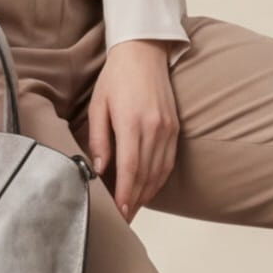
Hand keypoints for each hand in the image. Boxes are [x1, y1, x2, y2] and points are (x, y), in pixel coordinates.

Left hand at [84, 40, 179, 222]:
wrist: (143, 52)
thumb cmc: (116, 77)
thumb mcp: (99, 106)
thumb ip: (98, 139)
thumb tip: (97, 169)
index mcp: (132, 123)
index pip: (130, 169)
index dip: (125, 195)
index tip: (119, 215)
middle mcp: (154, 128)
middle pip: (145, 176)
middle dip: (134, 201)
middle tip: (123, 220)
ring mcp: (168, 129)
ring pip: (159, 172)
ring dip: (146, 194)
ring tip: (133, 210)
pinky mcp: (175, 128)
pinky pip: (168, 161)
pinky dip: (158, 179)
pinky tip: (148, 189)